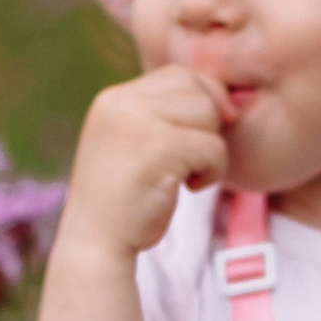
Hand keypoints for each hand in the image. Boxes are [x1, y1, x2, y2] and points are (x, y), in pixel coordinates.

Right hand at [61, 68, 230, 265]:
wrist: (96, 244)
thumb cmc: (124, 200)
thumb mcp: (133, 144)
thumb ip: (160, 116)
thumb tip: (223, 98)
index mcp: (113, 99)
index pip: (177, 75)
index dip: (203, 100)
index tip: (202, 135)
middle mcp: (120, 103)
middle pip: (196, 87)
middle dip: (208, 123)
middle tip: (192, 159)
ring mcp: (138, 123)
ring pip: (208, 113)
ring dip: (211, 147)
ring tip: (189, 174)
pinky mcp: (160, 149)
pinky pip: (213, 146)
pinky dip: (213, 171)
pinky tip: (190, 188)